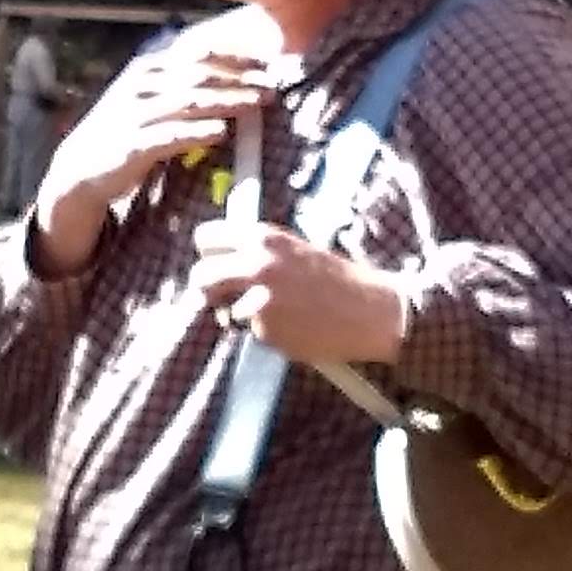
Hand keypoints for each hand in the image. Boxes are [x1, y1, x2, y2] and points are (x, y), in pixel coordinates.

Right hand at [29, 17, 277, 277]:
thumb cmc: (127, 131)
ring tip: (256, 105)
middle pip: (199, 75)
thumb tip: (236, 75)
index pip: (198, 53)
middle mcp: (141, 84)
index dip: (235, 57)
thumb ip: (184, 84)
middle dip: (239, 79)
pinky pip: (170, 135)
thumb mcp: (151, 99)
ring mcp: (134, 114)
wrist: (81, 169)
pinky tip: (221, 131)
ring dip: (227, 101)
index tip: (268, 62)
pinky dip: (197, 131)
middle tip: (272, 86)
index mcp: (149, 67)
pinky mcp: (132, 145)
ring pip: (189, 101)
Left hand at [188, 220, 407, 368]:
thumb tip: (224, 266)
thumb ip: (258, 254)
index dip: (208, 254)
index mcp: (263, 238)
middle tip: (221, 297)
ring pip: (223, 311)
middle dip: (207, 289)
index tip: (216, 265)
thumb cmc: (336, 278)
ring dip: (236, 316)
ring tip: (270, 314)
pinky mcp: (266, 330)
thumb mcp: (294, 251)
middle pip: (201, 276)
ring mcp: (258, 299)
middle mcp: (255, 264)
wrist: (370, 310)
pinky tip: (292, 328)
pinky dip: (267, 333)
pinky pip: (252, 332)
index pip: (206, 237)